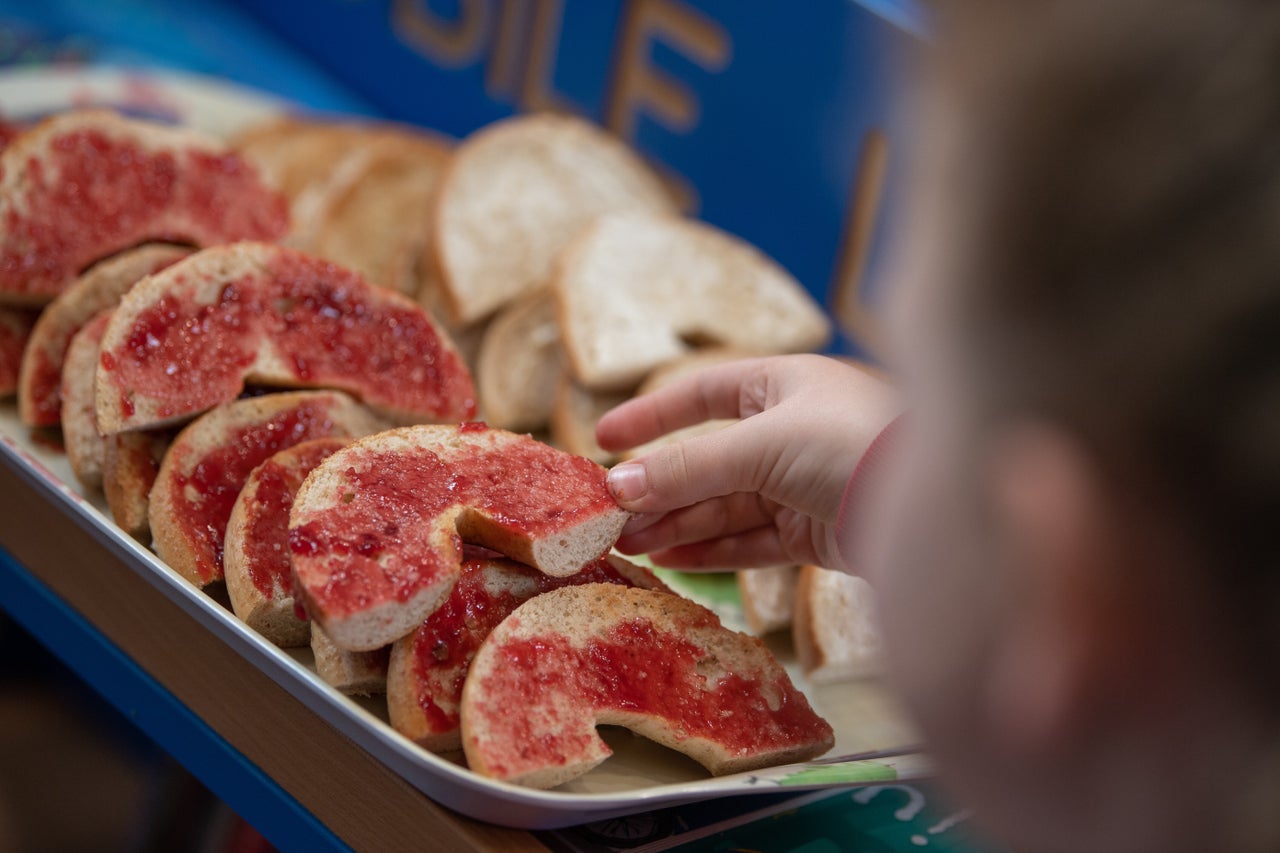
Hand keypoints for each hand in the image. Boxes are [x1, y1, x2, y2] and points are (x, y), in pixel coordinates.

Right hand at [596, 354, 898, 570]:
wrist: (942, 503)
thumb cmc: (854, 445)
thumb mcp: (762, 444)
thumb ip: (687, 468)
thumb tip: (616, 486)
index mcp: (783, 385)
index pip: (703, 394)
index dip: (652, 415)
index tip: (602, 438)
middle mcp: (792, 431)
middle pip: (708, 459)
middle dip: (659, 487)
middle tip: (610, 516)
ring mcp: (803, 484)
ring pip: (725, 504)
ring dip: (677, 522)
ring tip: (630, 544)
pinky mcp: (816, 532)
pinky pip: (751, 539)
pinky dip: (712, 549)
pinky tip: (672, 559)